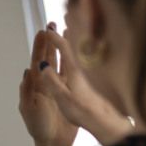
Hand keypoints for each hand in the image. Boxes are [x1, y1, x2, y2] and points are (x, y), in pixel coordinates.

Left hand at [19, 25, 77, 145]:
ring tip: (63, 33)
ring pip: (58, 64)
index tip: (42, 32)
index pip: (36, 62)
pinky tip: (74, 53)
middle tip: (51, 24)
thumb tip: (27, 71)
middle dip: (48, 42)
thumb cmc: (38, 127)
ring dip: (59, 49)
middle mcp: (45, 84)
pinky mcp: (68, 94)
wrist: (53, 142)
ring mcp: (57, 88)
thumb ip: (27, 91)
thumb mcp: (29, 109)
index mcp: (34, 86)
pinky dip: (71, 62)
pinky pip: (69, 74)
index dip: (39, 47)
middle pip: (47, 58)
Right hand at [36, 28, 135, 145]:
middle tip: (54, 25)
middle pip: (71, 46)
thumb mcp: (62, 97)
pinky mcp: (89, 83)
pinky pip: (79, 61)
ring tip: (65, 33)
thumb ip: (51, 81)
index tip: (46, 30)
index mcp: (73, 71)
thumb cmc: (83, 111)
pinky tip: (74, 57)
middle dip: (61, 35)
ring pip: (76, 53)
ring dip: (68, 43)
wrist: (102, 120)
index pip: (63, 48)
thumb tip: (43, 66)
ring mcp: (86, 75)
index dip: (54, 38)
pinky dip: (74, 53)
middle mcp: (81, 70)